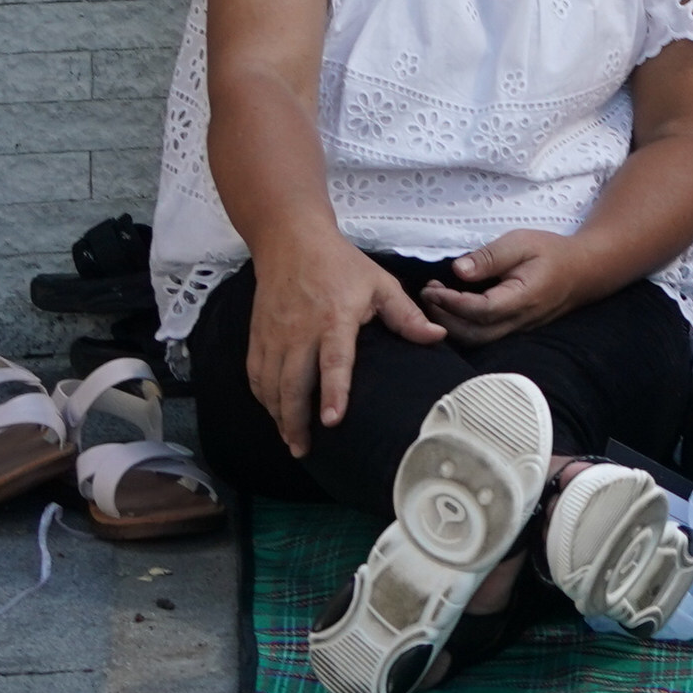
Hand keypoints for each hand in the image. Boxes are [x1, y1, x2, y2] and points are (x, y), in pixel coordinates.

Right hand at [249, 232, 441, 456]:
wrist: (291, 242)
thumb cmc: (342, 265)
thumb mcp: (380, 284)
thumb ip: (406, 315)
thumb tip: (437, 337)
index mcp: (334, 319)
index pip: (333, 362)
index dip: (333, 392)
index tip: (332, 421)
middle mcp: (299, 332)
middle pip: (293, 384)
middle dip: (296, 421)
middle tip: (304, 449)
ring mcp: (274, 335)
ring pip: (270, 385)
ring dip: (278, 416)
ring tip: (291, 440)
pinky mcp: (257, 336)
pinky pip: (255, 374)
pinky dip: (262, 398)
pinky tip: (274, 412)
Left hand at [422, 230, 602, 345]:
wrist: (585, 270)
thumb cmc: (553, 252)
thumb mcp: (522, 242)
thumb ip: (490, 256)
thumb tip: (458, 270)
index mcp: (523, 298)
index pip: (480, 309)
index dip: (452, 302)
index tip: (431, 288)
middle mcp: (519, 320)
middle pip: (474, 334)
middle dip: (443, 318)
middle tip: (428, 294)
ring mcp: (518, 329)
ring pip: (477, 340)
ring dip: (450, 325)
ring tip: (436, 300)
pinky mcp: (514, 329)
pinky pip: (484, 336)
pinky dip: (462, 326)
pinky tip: (452, 308)